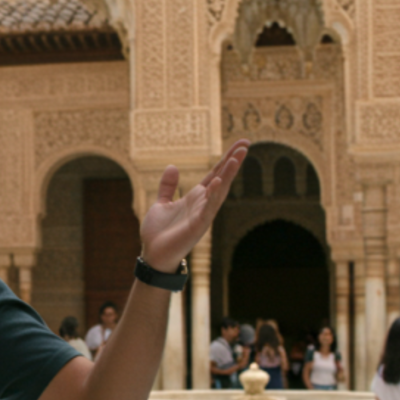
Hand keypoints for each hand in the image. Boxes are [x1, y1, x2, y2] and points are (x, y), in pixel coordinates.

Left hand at [139, 139, 249, 271]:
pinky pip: (208, 208)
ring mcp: (202, 215)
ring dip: (228, 175)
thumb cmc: (158, 232)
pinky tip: (220, 182)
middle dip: (233, 162)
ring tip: (237, 158)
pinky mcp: (198, 226)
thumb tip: (173, 166)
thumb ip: (168, 186)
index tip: (240, 144)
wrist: (153, 255)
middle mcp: (203, 204)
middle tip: (246, 144)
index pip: (215, 174)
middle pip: (222, 178)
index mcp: (196, 197)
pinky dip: (214, 196)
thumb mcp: (161, 203)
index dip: (226, 159)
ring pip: (219, 192)